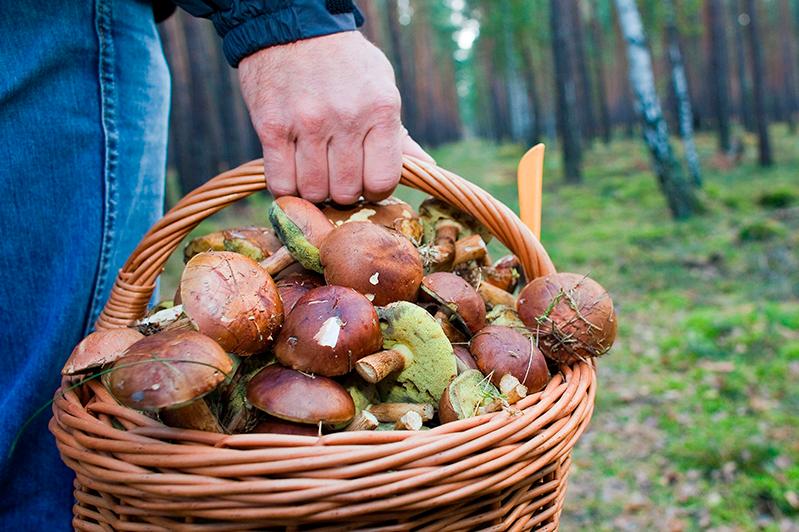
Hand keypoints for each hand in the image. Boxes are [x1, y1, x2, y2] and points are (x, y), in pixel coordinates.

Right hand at [239, 31, 432, 204]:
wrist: (293, 25)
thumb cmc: (344, 61)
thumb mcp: (382, 87)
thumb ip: (398, 133)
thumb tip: (425, 167)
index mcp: (380, 109)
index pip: (383, 180)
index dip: (375, 190)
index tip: (366, 181)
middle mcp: (346, 118)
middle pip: (346, 191)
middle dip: (344, 191)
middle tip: (338, 175)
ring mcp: (307, 124)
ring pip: (313, 191)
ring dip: (314, 190)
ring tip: (315, 172)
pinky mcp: (272, 127)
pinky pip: (281, 182)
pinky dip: (287, 187)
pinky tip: (293, 174)